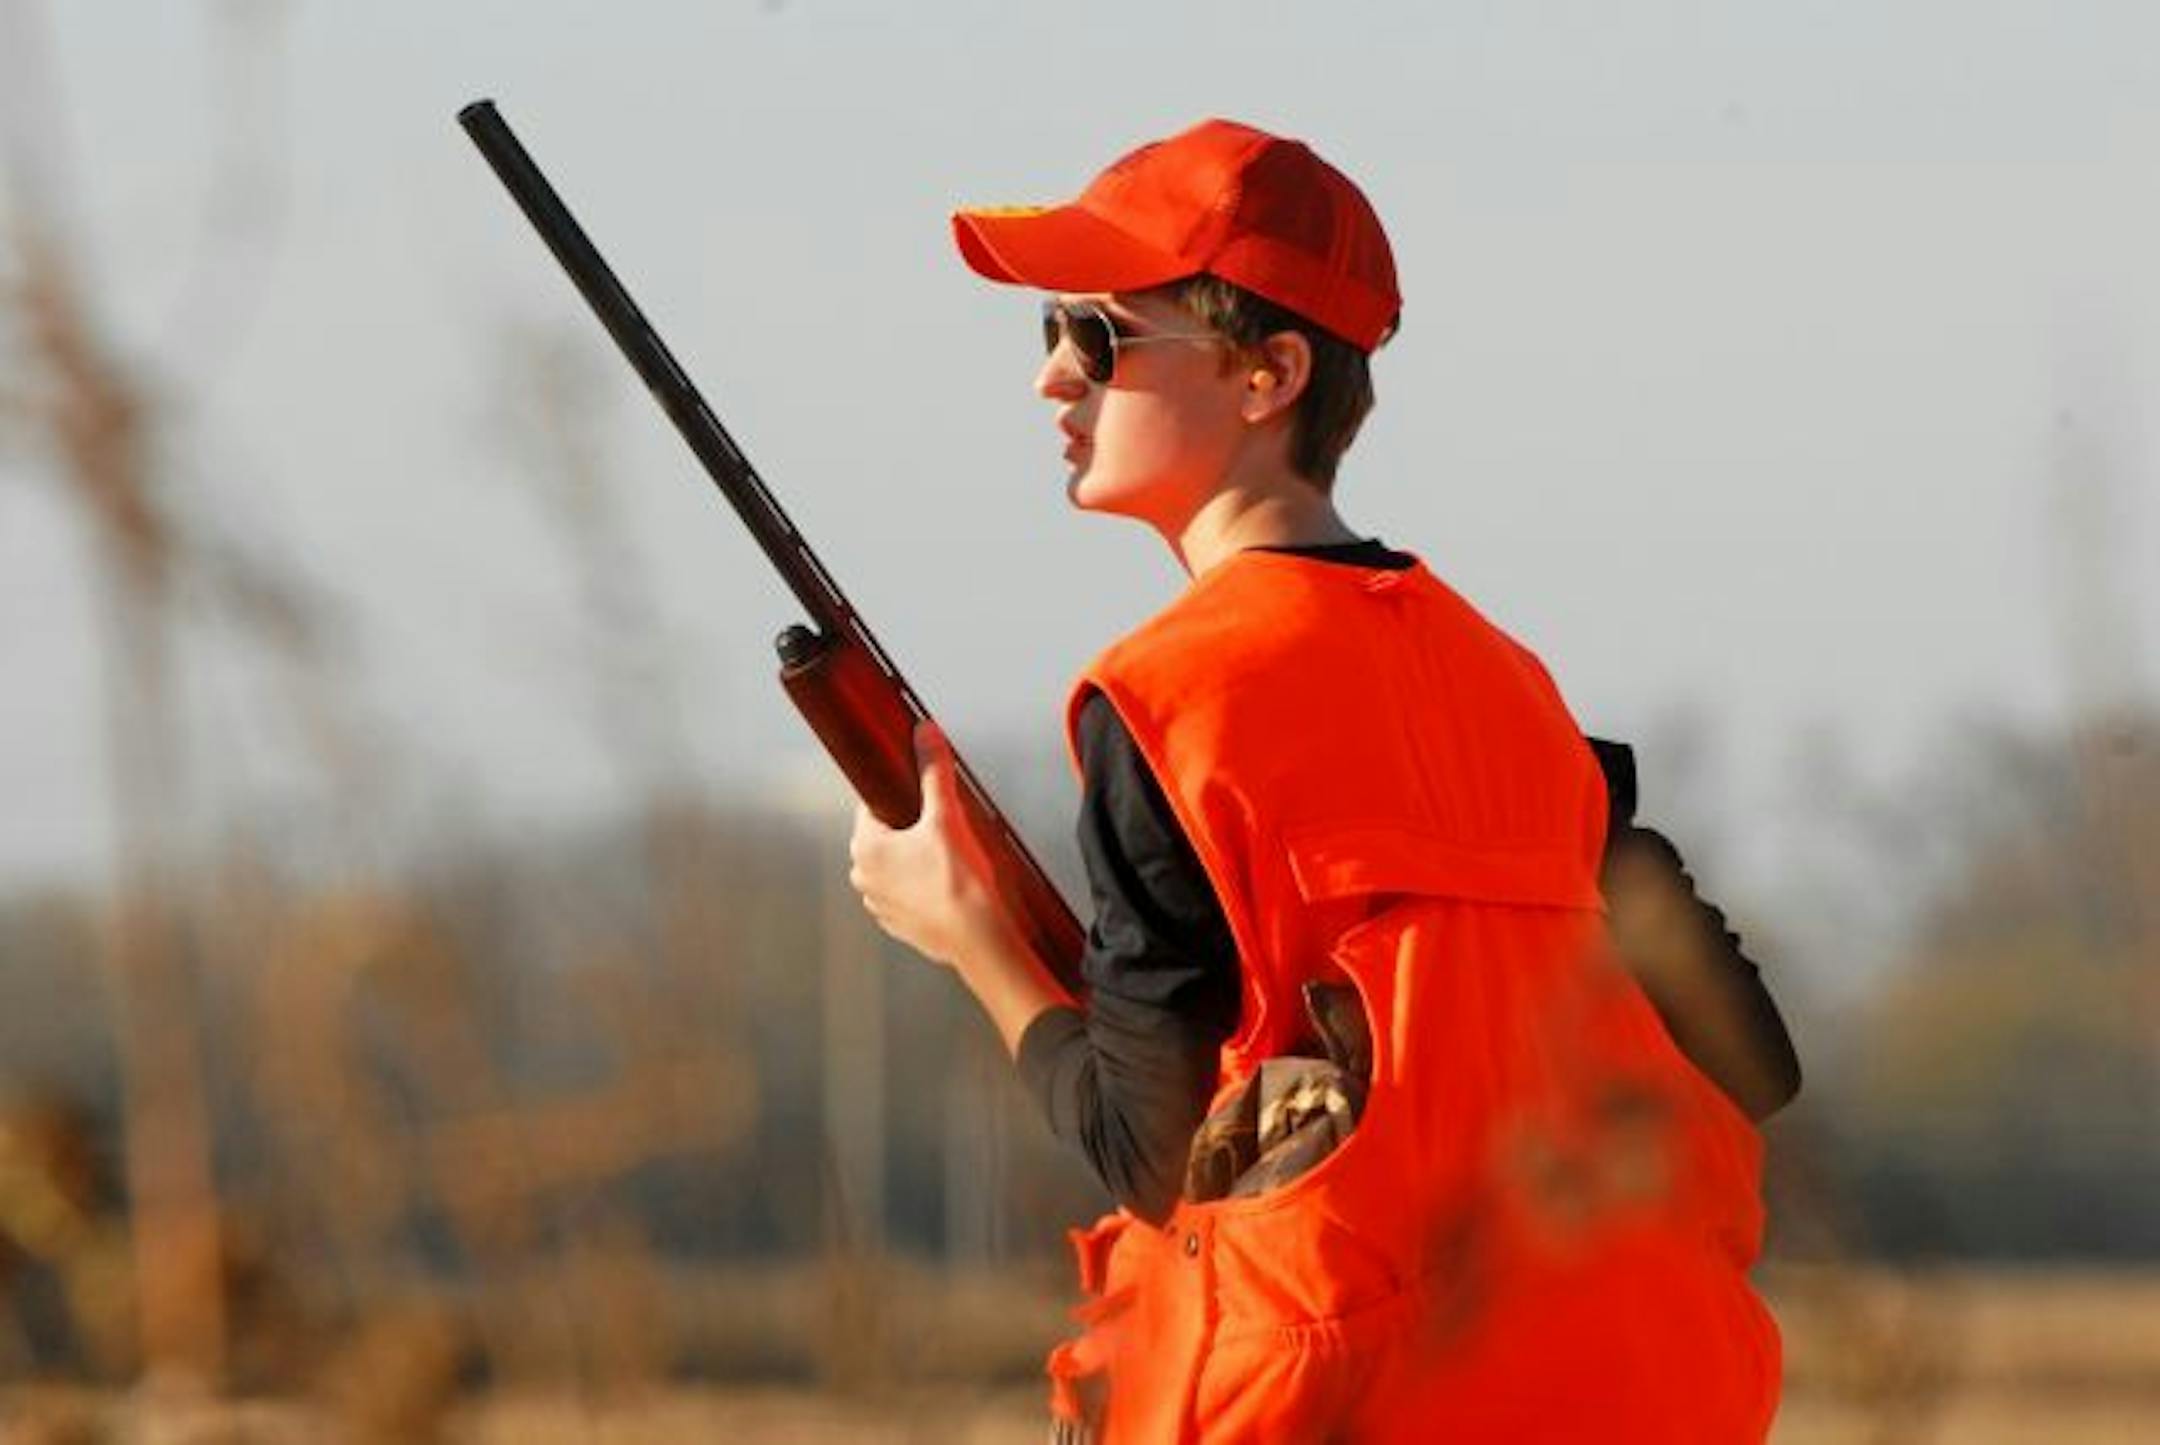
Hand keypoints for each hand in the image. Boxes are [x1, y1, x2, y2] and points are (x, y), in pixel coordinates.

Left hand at [848, 720, 1017, 972]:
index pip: (872, 804)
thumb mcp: (947, 817)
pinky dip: (922, 888)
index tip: (919, 796)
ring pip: (896, 867)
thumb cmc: (958, 881)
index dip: (898, 795)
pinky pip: (906, 895)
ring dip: (915, 859)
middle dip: (911, 828)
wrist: (976, 937)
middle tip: (942, 828)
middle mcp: (863, 877)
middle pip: (885, 836)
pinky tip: (947, 884)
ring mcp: (879, 904)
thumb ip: (934, 772)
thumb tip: (925, 734)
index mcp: (866, 847)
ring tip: (948, 859)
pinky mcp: (898, 924)